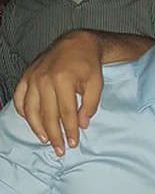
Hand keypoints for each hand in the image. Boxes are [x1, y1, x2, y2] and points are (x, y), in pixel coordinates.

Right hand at [13, 30, 103, 155]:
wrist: (76, 43)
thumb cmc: (88, 64)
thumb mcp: (97, 83)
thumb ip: (91, 105)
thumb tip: (82, 125)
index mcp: (64, 80)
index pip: (66, 113)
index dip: (70, 130)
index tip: (73, 143)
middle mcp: (45, 80)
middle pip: (48, 115)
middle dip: (54, 135)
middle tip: (59, 150)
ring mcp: (33, 78)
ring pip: (30, 110)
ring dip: (37, 128)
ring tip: (45, 140)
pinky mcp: (26, 76)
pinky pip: (19, 98)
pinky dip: (23, 112)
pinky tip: (31, 121)